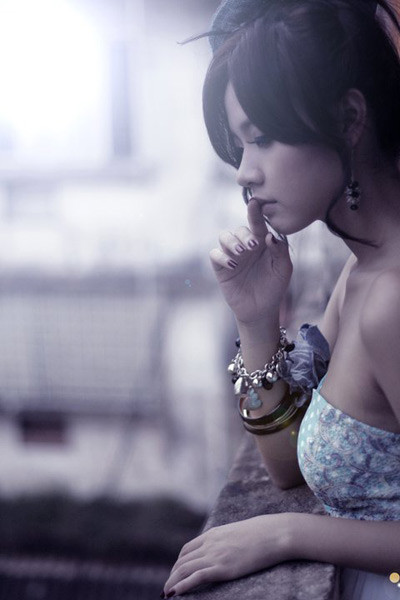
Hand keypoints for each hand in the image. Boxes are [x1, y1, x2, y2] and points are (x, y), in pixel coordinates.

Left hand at [161, 513, 291, 596]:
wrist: (274, 533)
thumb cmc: (262, 533)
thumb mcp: (238, 533)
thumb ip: (227, 540)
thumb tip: (228, 549)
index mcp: (213, 534)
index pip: (187, 549)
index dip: (179, 563)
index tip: (176, 573)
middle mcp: (210, 544)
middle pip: (183, 560)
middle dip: (173, 575)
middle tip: (167, 588)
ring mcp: (216, 555)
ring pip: (185, 569)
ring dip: (173, 582)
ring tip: (166, 594)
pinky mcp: (223, 568)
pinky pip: (197, 577)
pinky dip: (183, 585)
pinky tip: (175, 593)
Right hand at [209, 199, 292, 325]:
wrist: (261, 310)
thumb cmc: (274, 287)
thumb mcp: (283, 269)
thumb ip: (280, 251)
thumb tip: (269, 235)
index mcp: (262, 243)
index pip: (257, 224)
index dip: (255, 213)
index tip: (255, 203)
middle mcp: (245, 246)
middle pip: (239, 229)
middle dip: (244, 235)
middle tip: (252, 247)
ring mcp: (232, 256)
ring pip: (224, 237)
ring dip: (231, 242)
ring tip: (242, 253)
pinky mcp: (221, 268)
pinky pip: (215, 254)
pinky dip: (222, 256)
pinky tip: (233, 265)